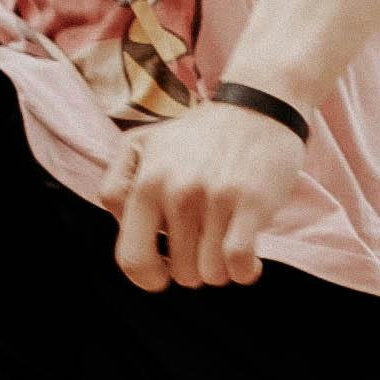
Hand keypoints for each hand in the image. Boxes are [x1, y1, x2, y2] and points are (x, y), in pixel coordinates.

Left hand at [100, 98, 306, 290]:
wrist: (259, 104)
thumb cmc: (201, 136)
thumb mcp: (144, 146)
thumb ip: (120, 185)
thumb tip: (124, 229)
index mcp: (145, 181)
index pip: (130, 259)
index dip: (148, 275)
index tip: (164, 267)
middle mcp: (175, 190)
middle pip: (179, 272)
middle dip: (194, 269)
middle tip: (205, 245)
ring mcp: (213, 196)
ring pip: (211, 274)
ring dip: (222, 270)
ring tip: (227, 244)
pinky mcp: (250, 202)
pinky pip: (238, 263)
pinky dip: (245, 272)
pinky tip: (250, 261)